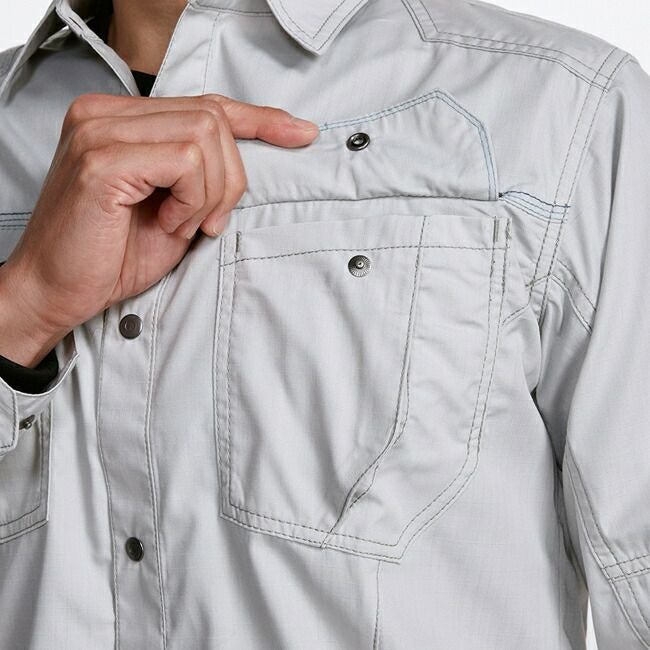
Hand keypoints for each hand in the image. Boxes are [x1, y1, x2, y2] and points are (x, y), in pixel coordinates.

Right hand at [0, 93, 318, 365]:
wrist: (59, 291)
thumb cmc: (113, 255)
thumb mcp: (175, 207)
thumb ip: (202, 174)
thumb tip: (254, 159)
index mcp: (121, 119)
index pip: (206, 104)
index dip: (260, 119)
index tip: (299, 133)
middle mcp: (105, 112)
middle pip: (214, 118)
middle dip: (230, 178)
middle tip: (207, 222)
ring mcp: (100, 131)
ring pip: (206, 135)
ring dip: (210, 193)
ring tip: (181, 225)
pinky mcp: (102, 161)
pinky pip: (185, 161)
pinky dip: (192, 201)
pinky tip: (168, 225)